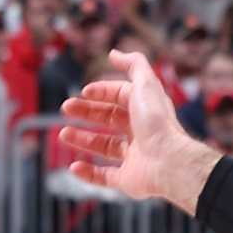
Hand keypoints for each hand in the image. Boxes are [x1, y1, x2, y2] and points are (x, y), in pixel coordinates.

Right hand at [57, 47, 216, 207]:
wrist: (168, 160)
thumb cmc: (156, 122)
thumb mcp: (145, 84)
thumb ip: (133, 63)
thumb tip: (114, 53)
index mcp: (145, 109)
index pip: (120, 96)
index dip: (101, 92)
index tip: (83, 93)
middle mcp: (140, 131)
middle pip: (109, 119)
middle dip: (86, 113)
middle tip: (65, 109)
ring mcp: (134, 156)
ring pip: (103, 146)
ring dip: (82, 139)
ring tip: (63, 134)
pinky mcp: (128, 179)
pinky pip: (104, 176)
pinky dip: (87, 172)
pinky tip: (73, 165)